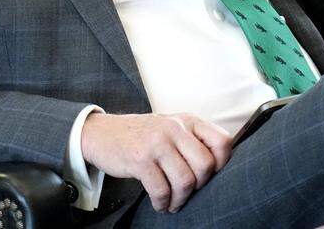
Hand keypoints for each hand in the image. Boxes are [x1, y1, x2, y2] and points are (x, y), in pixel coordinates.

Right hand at [80, 111, 231, 212]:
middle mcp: (174, 127)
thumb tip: (219, 166)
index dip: (222, 164)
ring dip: (180, 199)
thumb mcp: (170, 127)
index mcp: (187, 120)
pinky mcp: (140, 160)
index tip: (208, 175)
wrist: (101, 133)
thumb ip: (193, 139)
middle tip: (188, 192)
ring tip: (173, 203)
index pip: (222, 142)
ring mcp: (156, 143)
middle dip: (199, 187)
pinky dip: (162, 203)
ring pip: (185, 181)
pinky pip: (161, 190)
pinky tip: (160, 203)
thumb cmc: (142, 135)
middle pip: (205, 166)